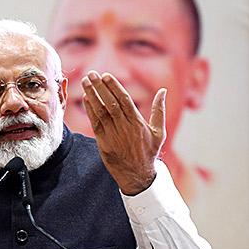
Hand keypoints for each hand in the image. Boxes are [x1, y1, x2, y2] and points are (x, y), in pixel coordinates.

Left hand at [81, 70, 165, 195]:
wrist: (137, 175)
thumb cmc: (148, 151)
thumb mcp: (159, 132)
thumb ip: (159, 110)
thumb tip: (163, 91)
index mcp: (138, 123)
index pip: (124, 101)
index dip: (114, 87)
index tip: (106, 75)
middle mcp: (125, 127)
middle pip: (111, 103)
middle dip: (100, 87)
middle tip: (92, 73)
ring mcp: (113, 134)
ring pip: (101, 111)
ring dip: (92, 95)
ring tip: (85, 81)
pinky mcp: (103, 141)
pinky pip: (95, 122)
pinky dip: (90, 109)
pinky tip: (85, 97)